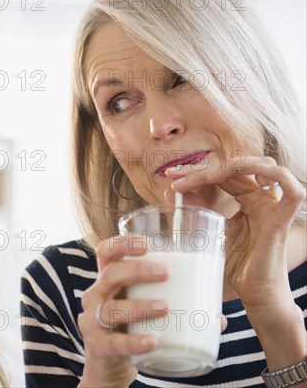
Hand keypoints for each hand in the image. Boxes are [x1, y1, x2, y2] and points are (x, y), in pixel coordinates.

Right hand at [77, 235, 169, 387]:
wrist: (108, 365)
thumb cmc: (130, 328)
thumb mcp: (144, 310)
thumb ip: (178, 307)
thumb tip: (220, 318)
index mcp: (108, 280)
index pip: (106, 252)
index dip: (123, 244)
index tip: (148, 244)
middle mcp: (96, 296)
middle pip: (110, 274)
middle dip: (137, 270)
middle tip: (166, 273)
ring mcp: (92, 320)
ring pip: (112, 309)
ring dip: (140, 306)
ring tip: (166, 308)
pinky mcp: (96, 346)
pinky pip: (113, 343)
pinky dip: (133, 342)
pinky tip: (153, 341)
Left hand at [165, 155, 304, 309]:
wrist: (254, 296)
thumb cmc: (235, 268)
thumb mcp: (208, 233)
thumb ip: (195, 210)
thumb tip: (170, 191)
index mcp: (245, 200)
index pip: (221, 174)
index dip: (196, 171)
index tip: (170, 176)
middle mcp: (260, 199)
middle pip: (235, 168)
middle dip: (203, 168)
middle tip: (176, 176)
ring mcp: (273, 207)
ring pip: (261, 167)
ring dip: (232, 166)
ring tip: (206, 176)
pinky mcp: (282, 220)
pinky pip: (292, 191)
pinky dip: (274, 174)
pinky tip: (247, 172)